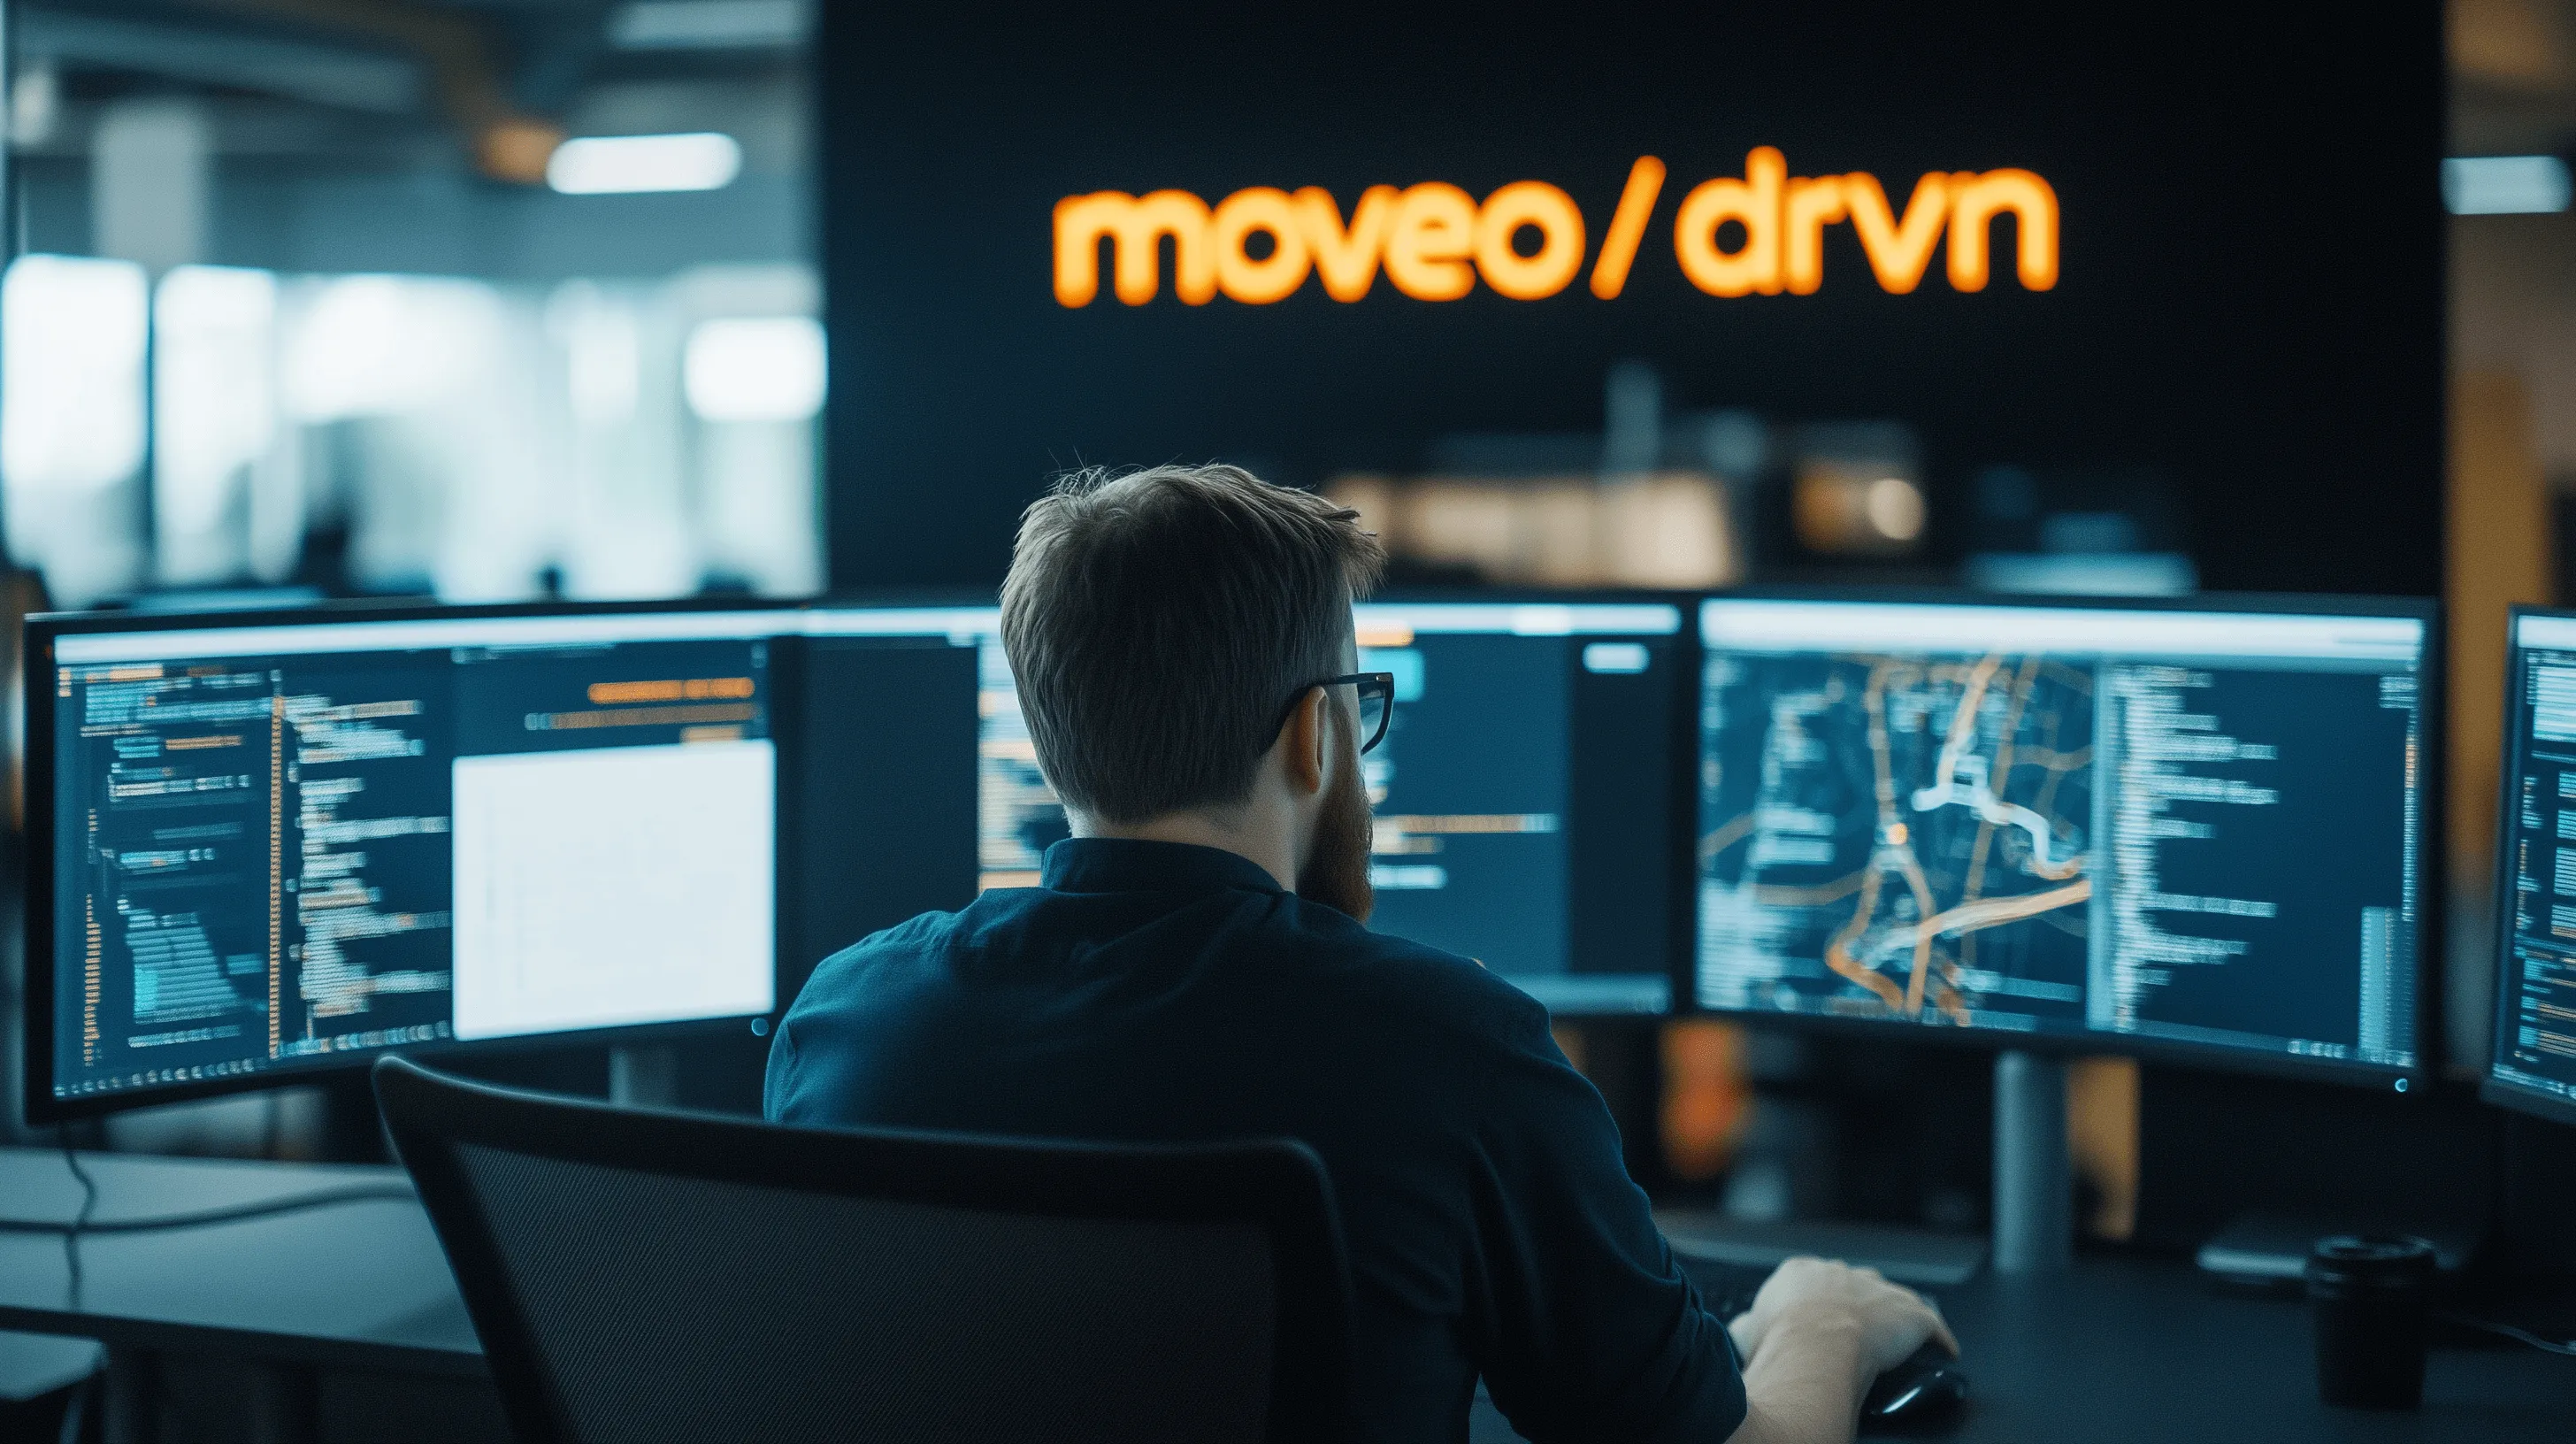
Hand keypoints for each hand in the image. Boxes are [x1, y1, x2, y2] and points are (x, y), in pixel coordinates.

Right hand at [1726, 1256, 1957, 1374]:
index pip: (1812, 1279)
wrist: (1815, 1345)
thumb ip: (1747, 1323)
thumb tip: (1742, 1327)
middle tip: (1855, 1332)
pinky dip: (1937, 1339)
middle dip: (1856, 1303)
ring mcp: (1878, 1291)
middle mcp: (1840, 1273)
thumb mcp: (1746, 1330)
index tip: (1816, 1320)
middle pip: (1854, 1283)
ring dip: (1896, 1317)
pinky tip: (1942, 1351)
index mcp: (1800, 1272)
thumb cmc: (1778, 1341)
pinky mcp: (1912, 1315)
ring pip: (1893, 1299)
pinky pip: (1932, 1326)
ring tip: (1898, 1338)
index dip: (1816, 1302)